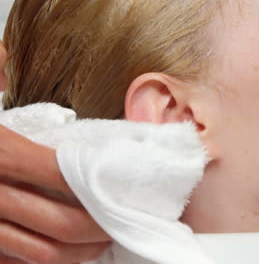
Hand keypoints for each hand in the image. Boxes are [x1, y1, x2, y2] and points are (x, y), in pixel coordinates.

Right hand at [0, 126, 110, 263]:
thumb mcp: (4, 134)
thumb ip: (35, 145)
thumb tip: (83, 160)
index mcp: (7, 156)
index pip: (66, 179)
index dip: (97, 193)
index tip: (120, 195)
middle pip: (62, 224)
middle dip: (98, 230)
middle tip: (119, 225)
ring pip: (43, 254)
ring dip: (79, 253)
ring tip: (98, 242)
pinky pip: (18, 263)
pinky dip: (47, 261)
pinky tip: (65, 252)